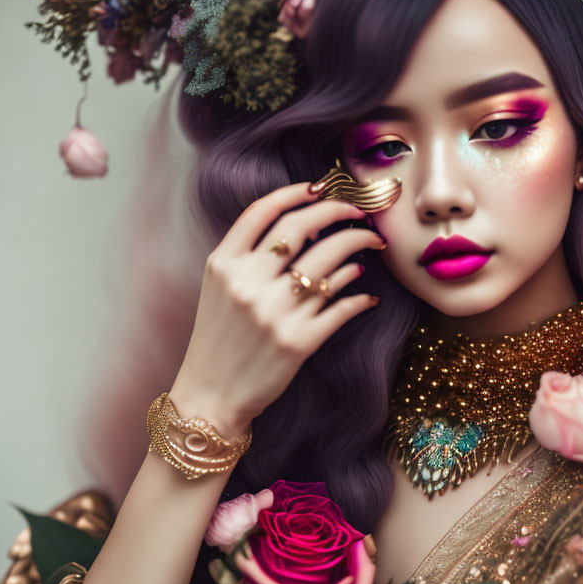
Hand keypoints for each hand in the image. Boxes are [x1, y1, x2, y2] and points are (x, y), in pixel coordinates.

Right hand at [168, 182, 384, 436]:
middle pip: (301, 226)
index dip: (296, 192)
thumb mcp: (218, 288)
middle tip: (358, 212)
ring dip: (358, 245)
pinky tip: (367, 295)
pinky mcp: (300, 342)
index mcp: (224, 264)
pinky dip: (360, 297)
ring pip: (330, 261)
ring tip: (371, 244)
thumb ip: (248, 256)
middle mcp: (248, 283)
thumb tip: (306, 225)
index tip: (320, 188)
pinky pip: (342, 307)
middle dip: (338, 209)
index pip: (263, 211)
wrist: (211, 396)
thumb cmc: (217, 339)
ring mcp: (275, 312)